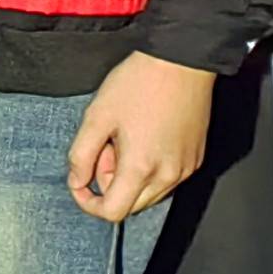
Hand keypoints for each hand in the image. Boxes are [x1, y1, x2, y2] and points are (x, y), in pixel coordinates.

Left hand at [67, 52, 217, 222]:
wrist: (181, 61)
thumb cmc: (138, 83)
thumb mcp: (97, 116)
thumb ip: (81, 155)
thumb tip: (77, 181)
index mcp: (141, 167)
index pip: (113, 212)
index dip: (89, 203)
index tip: (80, 184)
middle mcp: (168, 175)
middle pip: (131, 205)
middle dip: (110, 183)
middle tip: (106, 147)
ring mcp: (185, 168)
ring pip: (149, 194)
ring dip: (130, 177)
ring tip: (126, 138)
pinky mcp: (195, 159)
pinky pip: (167, 179)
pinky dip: (150, 169)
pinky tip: (145, 137)